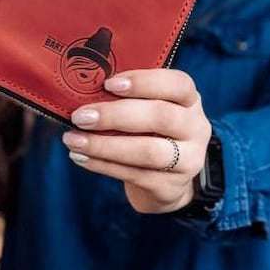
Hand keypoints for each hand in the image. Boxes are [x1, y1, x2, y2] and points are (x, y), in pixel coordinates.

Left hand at [61, 69, 211, 213]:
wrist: (169, 180)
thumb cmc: (151, 132)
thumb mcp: (151, 108)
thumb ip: (129, 96)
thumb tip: (85, 87)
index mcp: (190, 100)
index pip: (178, 84)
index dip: (144, 82)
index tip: (109, 84)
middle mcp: (195, 128)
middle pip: (161, 117)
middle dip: (115, 115)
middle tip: (81, 116)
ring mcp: (187, 160)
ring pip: (147, 152)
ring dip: (104, 145)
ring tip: (73, 140)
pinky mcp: (170, 187)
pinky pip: (134, 175)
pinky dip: (103, 165)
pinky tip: (81, 157)